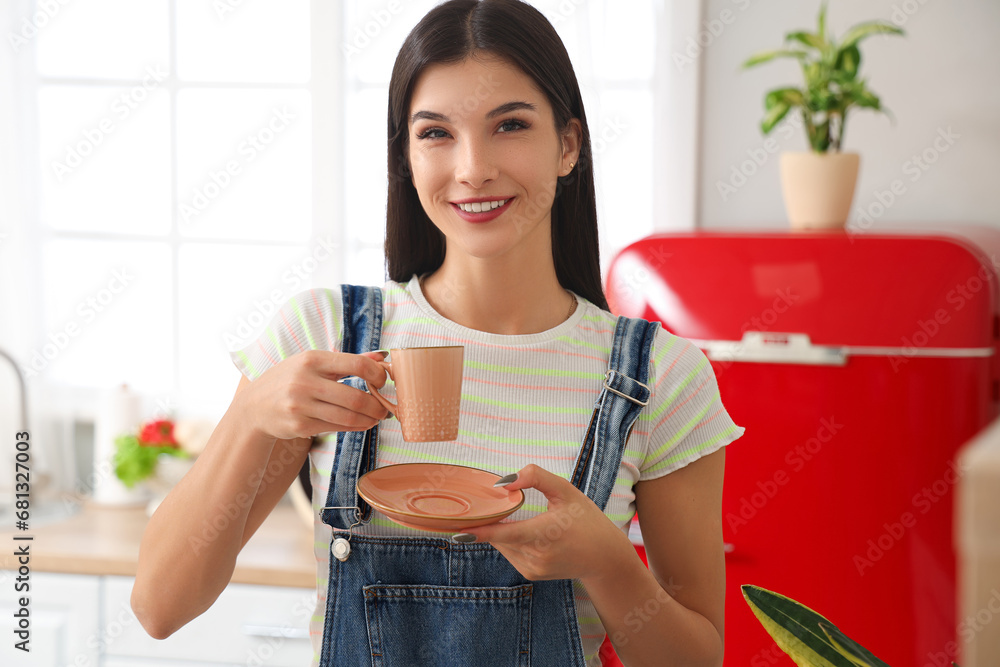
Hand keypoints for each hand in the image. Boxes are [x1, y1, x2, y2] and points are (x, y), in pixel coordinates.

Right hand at [236, 350, 388, 440]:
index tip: (383, 381)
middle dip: (376, 405)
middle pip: (355, 397)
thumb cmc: (289, 380)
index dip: (377, 374)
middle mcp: (305, 381)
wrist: (254, 407)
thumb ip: (347, 361)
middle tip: (385, 409)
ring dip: (369, 419)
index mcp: (312, 359)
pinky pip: (336, 428)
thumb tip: (381, 358)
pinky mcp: (300, 425)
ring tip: (376, 418)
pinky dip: (355, 427)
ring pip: (348, 417)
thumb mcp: (312, 363)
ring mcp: (301, 405)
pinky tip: (362, 424)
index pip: (356, 364)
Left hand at [463, 464, 636, 583]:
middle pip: (499, 536)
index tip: (457, 531)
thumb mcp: (566, 491)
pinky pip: (510, 553)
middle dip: (491, 520)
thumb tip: (503, 482)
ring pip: (502, 545)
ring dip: (501, 530)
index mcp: (545, 533)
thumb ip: (536, 477)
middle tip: (491, 505)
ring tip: (524, 518)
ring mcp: (533, 568)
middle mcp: (537, 555)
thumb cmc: (586, 520)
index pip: (505, 534)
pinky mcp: (532, 574)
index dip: (480, 532)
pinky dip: (511, 541)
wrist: (605, 558)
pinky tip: (528, 533)